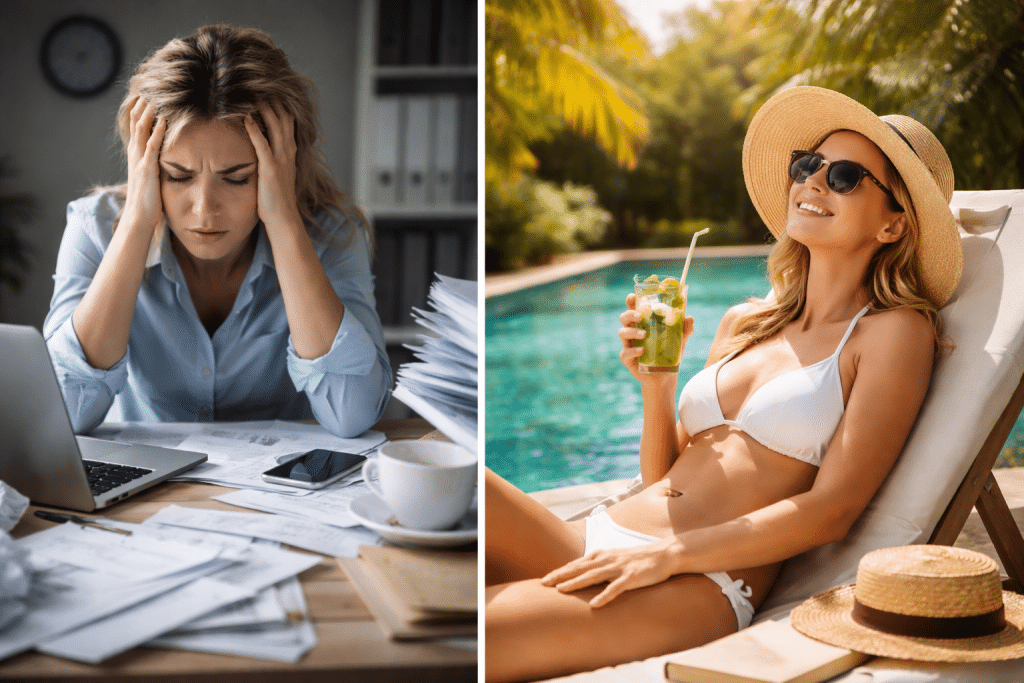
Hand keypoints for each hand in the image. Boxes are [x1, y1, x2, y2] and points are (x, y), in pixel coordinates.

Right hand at [122, 96, 166, 233]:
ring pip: (142, 130)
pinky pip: (152, 146)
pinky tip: (164, 119)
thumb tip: (161, 159)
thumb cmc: (147, 200)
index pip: (135, 127)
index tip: (144, 95)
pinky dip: (157, 131)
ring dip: (148, 112)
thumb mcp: (150, 177)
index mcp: (136, 156)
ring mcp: (140, 160)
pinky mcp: (147, 169)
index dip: (138, 111)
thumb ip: (153, 165)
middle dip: (141, 105)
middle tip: (148, 88)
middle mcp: (135, 154)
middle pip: (136, 123)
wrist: (139, 217)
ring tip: (154, 96)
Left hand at [244, 103, 302, 229]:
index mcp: (289, 152)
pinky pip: (262, 145)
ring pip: (275, 127)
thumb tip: (262, 149)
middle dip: (274, 100)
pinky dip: (254, 130)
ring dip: (265, 109)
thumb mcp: (278, 174)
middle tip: (261, 84)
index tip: (269, 91)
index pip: (287, 121)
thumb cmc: (276, 199)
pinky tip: (246, 118)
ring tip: (254, 94)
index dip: (280, 105)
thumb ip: (272, 159)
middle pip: (283, 118)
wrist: (284, 218)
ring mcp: (280, 160)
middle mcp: (288, 152)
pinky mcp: (270, 169)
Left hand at [541, 538, 678, 607]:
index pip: (576, 563)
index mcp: (602, 555)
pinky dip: (604, 595)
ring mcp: (619, 568)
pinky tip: (594, 604)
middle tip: (543, 583)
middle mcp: (607, 559)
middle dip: (560, 575)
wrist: (664, 554)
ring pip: (593, 576)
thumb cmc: (638, 559)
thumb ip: (600, 564)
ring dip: (576, 583)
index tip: (544, 579)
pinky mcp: (632, 577)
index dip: (560, 571)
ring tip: (561, 590)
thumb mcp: (615, 558)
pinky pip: (616, 588)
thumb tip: (583, 573)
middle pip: (579, 568)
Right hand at [618, 293, 693, 381]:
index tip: (633, 296)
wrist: (664, 378)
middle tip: (640, 316)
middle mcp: (633, 332)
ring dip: (632, 331)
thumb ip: (684, 330)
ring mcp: (628, 345)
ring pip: (622, 332)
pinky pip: (625, 352)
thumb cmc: (669, 355)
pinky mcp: (627, 359)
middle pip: (624, 317)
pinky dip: (633, 350)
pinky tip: (642, 351)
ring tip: (644, 334)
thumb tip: (690, 318)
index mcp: (643, 323)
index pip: (634, 308)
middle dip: (630, 313)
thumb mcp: (679, 341)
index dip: (631, 300)